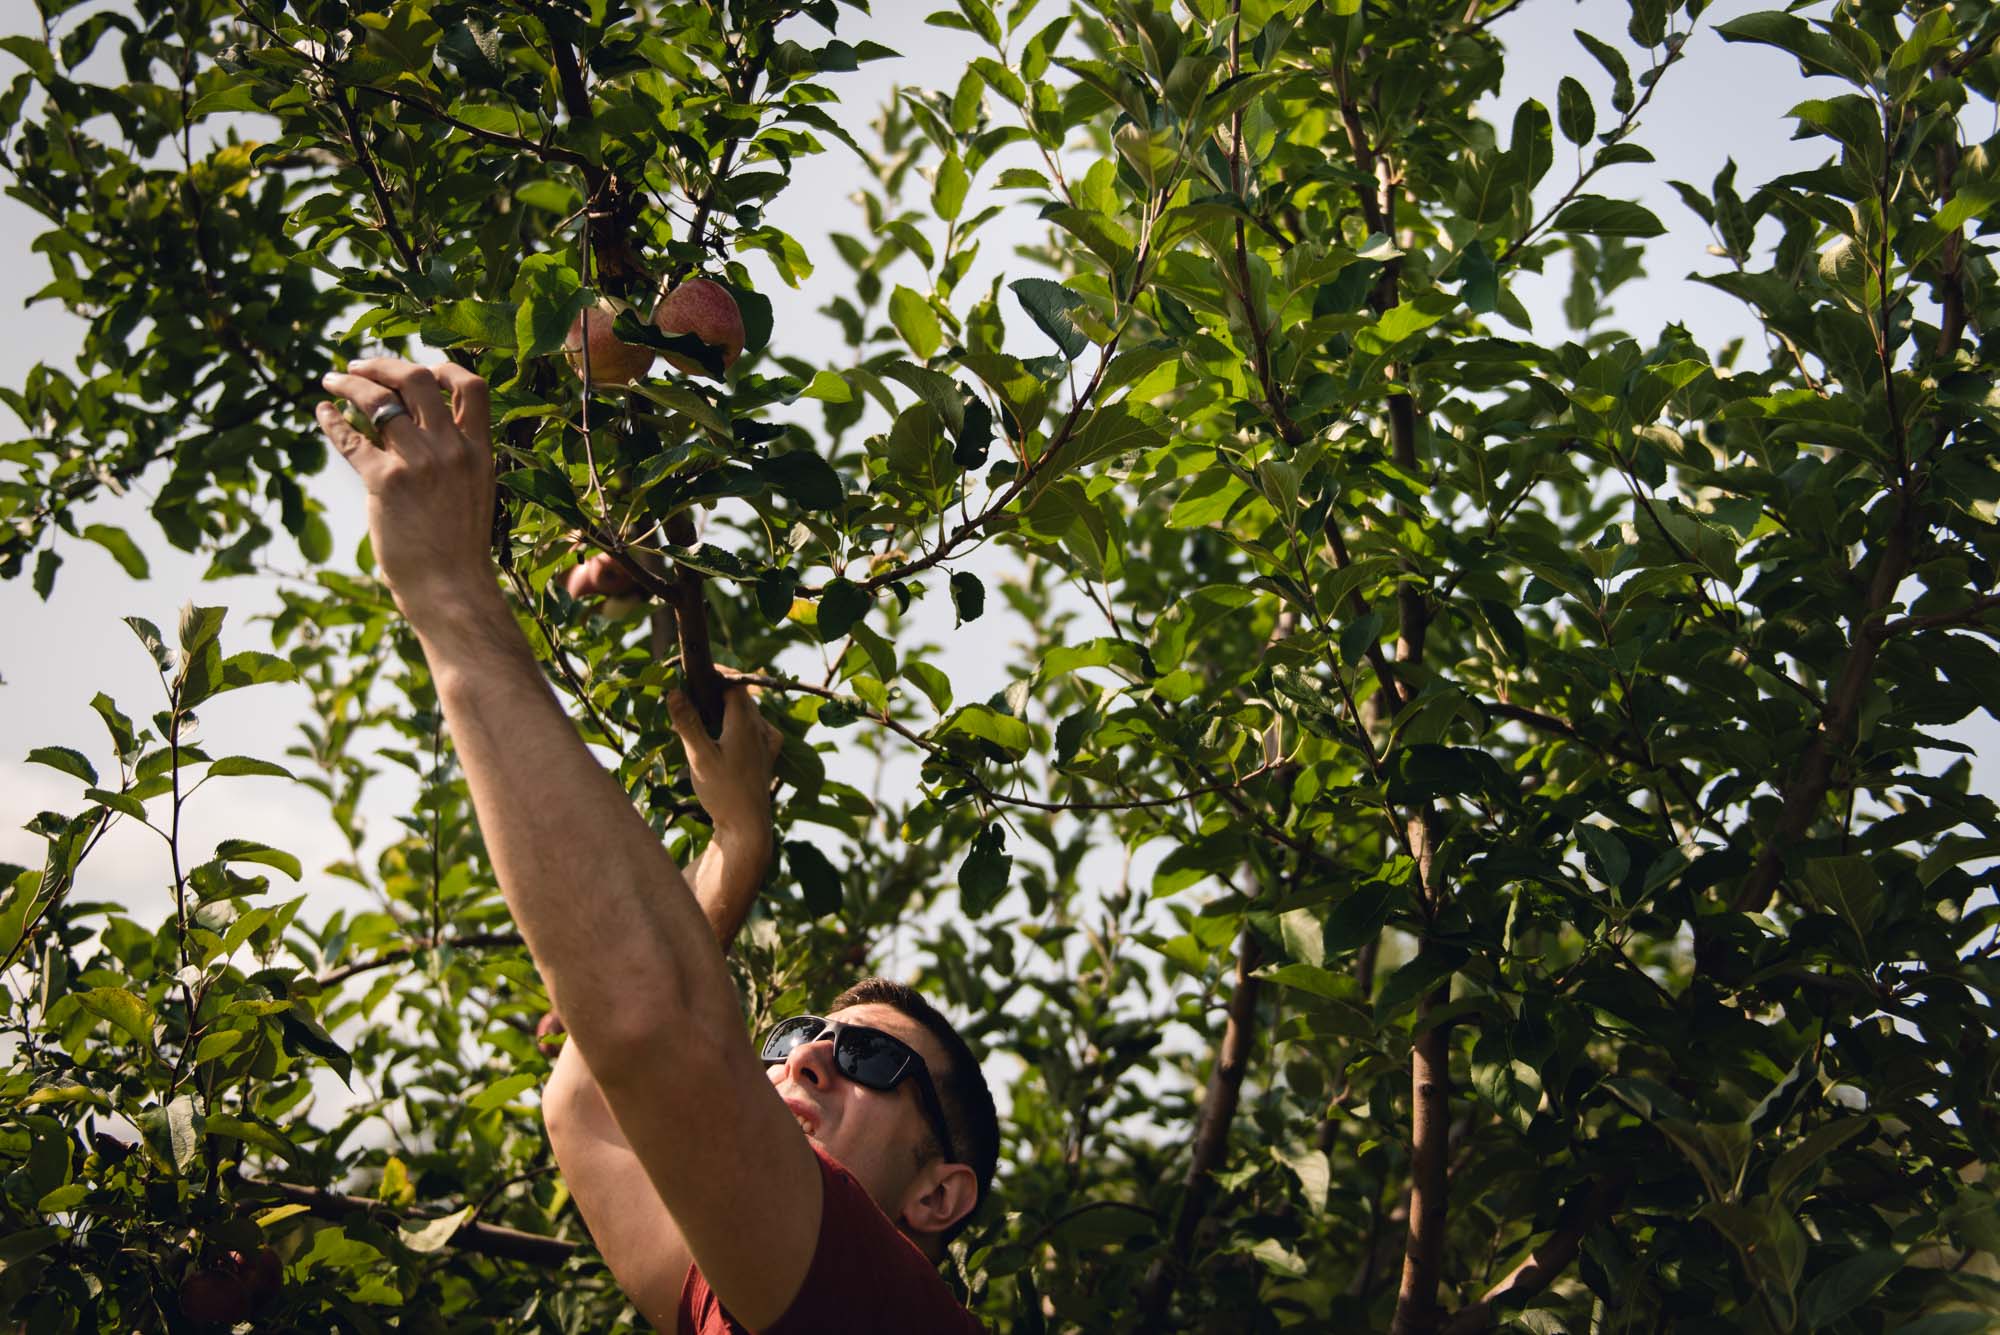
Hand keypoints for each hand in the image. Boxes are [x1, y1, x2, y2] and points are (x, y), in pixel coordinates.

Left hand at [316, 358, 495, 620]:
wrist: (452, 589)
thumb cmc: (459, 548)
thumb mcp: (472, 493)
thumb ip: (453, 457)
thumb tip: (414, 426)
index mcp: (479, 451)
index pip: (470, 386)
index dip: (442, 367)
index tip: (419, 367)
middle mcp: (451, 449)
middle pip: (418, 379)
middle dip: (384, 365)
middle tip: (360, 367)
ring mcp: (419, 463)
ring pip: (378, 399)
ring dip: (350, 383)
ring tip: (332, 381)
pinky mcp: (386, 481)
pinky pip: (351, 437)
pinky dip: (331, 420)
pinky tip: (322, 413)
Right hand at [669, 677, 782, 846]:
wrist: (747, 827)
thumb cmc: (723, 793)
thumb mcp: (700, 758)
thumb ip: (688, 723)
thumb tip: (674, 691)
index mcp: (746, 722)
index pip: (734, 682)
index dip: (715, 673)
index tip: (693, 670)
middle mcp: (761, 728)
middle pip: (741, 696)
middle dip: (716, 690)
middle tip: (689, 692)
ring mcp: (767, 742)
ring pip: (748, 712)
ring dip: (726, 708)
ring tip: (701, 714)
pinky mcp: (766, 756)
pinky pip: (755, 728)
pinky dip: (738, 724)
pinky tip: (725, 734)